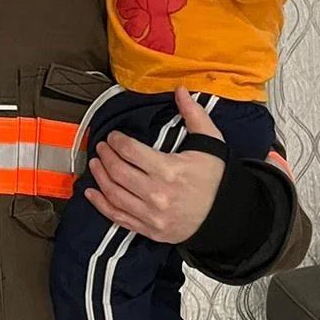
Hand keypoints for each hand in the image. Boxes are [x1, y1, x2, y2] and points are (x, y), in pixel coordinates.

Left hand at [84, 86, 223, 241]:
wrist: (227, 215)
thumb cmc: (216, 179)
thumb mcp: (210, 142)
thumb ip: (194, 114)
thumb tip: (180, 91)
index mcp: (169, 170)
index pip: (130, 151)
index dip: (117, 140)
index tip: (114, 136)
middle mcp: (157, 194)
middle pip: (118, 171)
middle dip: (105, 155)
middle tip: (102, 147)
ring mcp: (152, 215)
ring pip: (113, 193)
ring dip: (99, 176)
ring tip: (96, 163)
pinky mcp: (149, 229)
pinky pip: (118, 217)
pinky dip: (101, 205)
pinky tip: (92, 193)